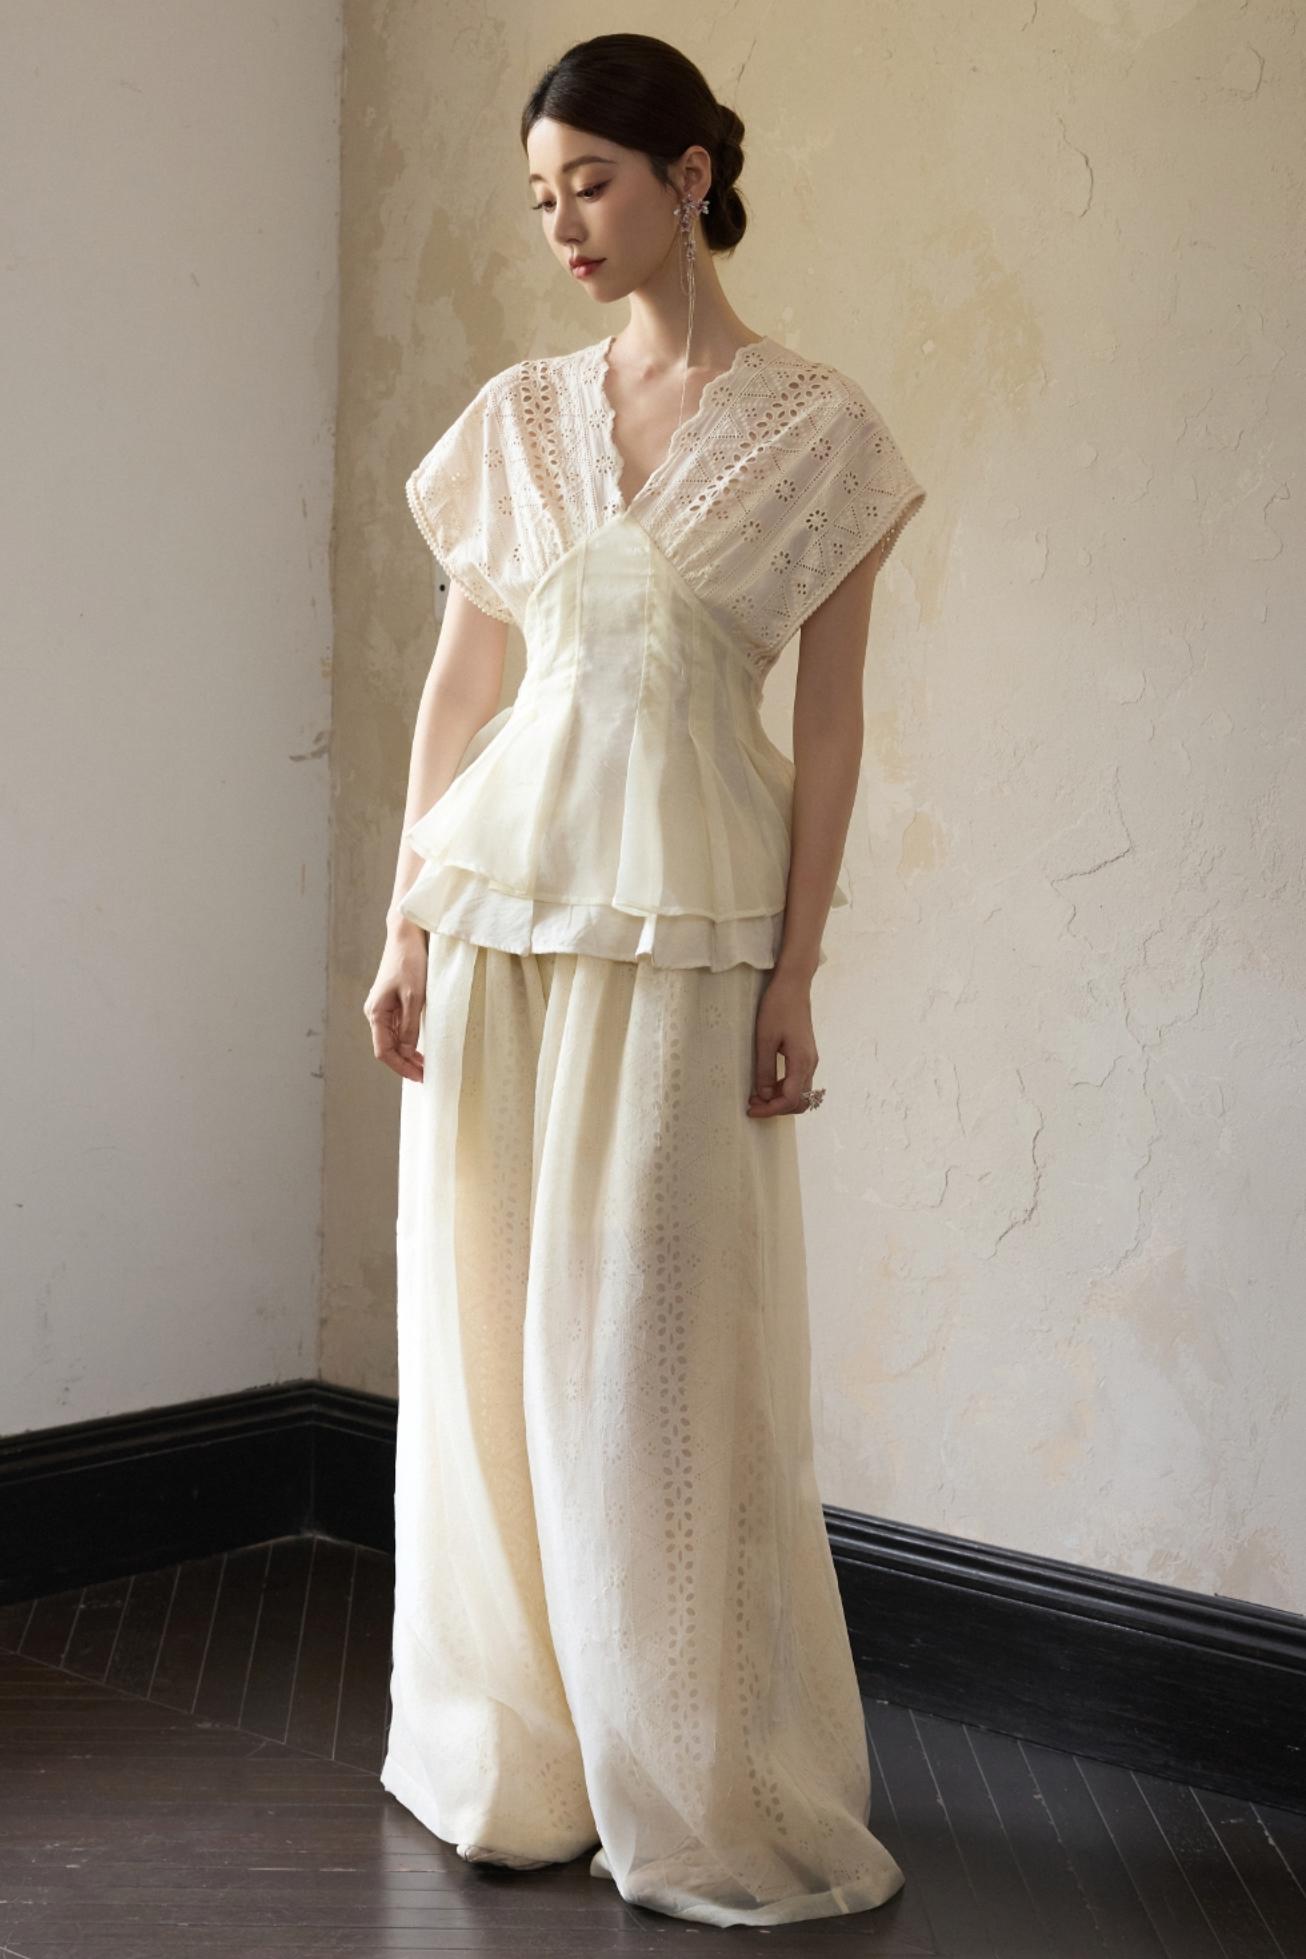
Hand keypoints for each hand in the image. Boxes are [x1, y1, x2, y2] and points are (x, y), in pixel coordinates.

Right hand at [364, 922, 427, 1081]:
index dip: (401, 1067)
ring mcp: (383, 1008)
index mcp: (376, 1013)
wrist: (406, 936)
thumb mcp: (414, 997)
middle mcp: (376, 1013)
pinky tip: (420, 1047)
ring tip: (425, 1065)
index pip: (384, 1051)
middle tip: (425, 1075)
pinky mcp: (392, 1002)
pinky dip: (408, 1041)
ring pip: (393, 1040)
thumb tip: (408, 1052)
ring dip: (407, 1054)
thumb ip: (410, 1026)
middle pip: (387, 1048)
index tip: (419, 1076)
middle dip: (405, 1064)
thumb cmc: (410, 962)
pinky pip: (397, 1029)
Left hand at [747, 968, 818, 1117]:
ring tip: (756, 1094)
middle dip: (776, 1107)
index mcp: (801, 1062)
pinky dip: (783, 1088)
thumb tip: (763, 1094)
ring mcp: (810, 1059)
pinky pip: (798, 1080)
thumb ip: (764, 1069)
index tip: (751, 1110)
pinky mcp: (806, 1054)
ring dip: (779, 1098)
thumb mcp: (765, 1040)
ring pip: (799, 1092)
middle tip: (753, 1103)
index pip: (790, 1099)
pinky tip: (766, 1082)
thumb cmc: (778, 1008)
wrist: (793, 986)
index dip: (770, 1110)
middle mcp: (810, 1064)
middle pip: (799, 1101)